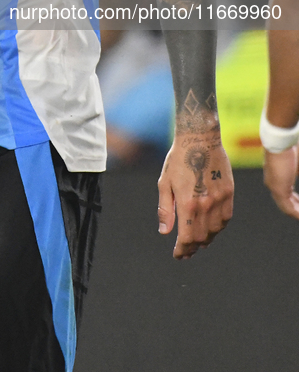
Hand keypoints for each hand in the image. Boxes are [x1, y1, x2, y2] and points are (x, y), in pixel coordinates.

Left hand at [157, 133, 233, 258]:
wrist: (200, 138)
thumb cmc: (178, 159)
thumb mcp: (165, 183)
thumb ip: (165, 209)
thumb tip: (165, 232)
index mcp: (187, 204)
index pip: (187, 238)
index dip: (182, 250)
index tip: (178, 255)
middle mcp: (206, 205)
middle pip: (202, 237)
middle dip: (193, 248)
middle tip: (186, 252)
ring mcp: (220, 199)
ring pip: (215, 230)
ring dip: (207, 240)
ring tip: (198, 242)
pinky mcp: (229, 192)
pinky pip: (226, 218)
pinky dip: (218, 228)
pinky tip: (211, 228)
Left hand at [264, 145, 298, 219]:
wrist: (281, 139)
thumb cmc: (292, 146)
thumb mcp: (297, 165)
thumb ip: (297, 172)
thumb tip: (297, 173)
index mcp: (278, 176)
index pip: (287, 195)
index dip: (297, 203)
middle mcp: (273, 183)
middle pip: (286, 203)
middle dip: (297, 210)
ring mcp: (274, 187)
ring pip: (287, 208)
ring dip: (298, 213)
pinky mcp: (277, 188)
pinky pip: (288, 208)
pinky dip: (297, 214)